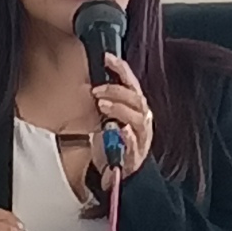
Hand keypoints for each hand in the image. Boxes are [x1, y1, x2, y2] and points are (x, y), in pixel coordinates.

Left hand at [92, 50, 153, 180]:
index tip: (107, 58)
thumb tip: (89, 76)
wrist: (117, 172)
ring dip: (120, 109)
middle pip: (136, 99)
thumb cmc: (112, 141)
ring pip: (138, 119)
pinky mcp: (135, 156)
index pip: (131, 83)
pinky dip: (128, 136)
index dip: (121, 69)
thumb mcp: (108, 117)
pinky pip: (134, 144)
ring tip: (101, 105)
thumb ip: (105, 99)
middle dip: (117, 90)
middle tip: (96, 90)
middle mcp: (143, 120)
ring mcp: (141, 138)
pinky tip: (120, 130)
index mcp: (136, 108)